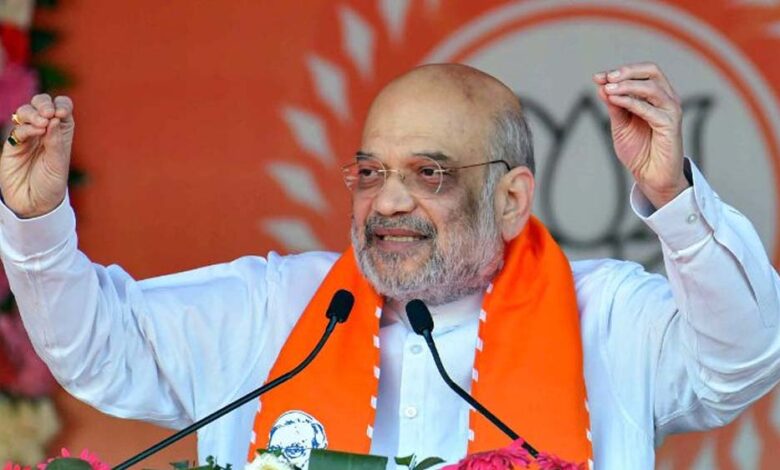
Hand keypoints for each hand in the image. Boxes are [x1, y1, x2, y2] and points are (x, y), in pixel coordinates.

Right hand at [1, 94, 73, 217]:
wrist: (34, 203)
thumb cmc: (51, 185)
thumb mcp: (58, 163)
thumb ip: (56, 141)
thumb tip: (54, 118)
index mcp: (61, 133)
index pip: (62, 108)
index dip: (62, 105)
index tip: (62, 113)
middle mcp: (45, 131)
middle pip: (42, 105)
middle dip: (44, 104)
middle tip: (49, 115)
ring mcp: (28, 136)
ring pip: (26, 112)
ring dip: (33, 113)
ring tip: (42, 124)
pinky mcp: (13, 144)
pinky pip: (17, 129)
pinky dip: (25, 127)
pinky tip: (34, 132)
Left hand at [593, 62, 689, 207]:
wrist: (651, 176)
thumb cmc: (639, 151)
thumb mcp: (621, 125)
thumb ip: (614, 106)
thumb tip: (601, 86)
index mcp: (657, 96)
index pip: (643, 72)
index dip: (620, 71)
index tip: (598, 77)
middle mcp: (667, 99)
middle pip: (652, 71)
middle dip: (627, 72)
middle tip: (607, 78)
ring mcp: (671, 111)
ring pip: (651, 88)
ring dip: (627, 86)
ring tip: (608, 89)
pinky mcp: (670, 125)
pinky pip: (650, 109)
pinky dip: (630, 102)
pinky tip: (614, 100)